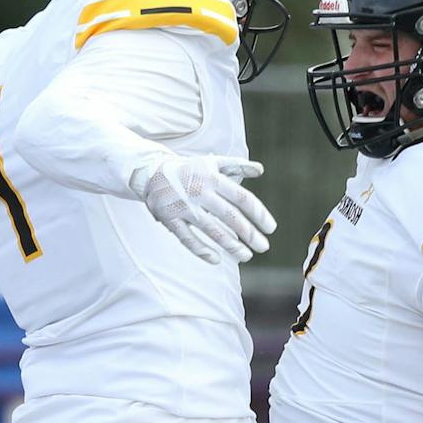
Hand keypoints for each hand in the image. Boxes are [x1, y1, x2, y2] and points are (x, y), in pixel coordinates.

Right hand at [130, 154, 275, 264]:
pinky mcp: (170, 219)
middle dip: (249, 233)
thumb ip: (237, 165)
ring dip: (230, 245)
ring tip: (246, 256)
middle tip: (264, 247)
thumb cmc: (190, 169)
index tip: (271, 228)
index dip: (258, 214)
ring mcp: (185, 207)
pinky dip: (201, 250)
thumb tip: (260, 170)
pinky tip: (216, 260)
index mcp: (213, 178)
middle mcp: (200, 192)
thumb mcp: (212, 162)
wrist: (152, 171)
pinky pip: (187, 238)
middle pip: (230, 216)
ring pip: (211, 230)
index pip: (242, 198)